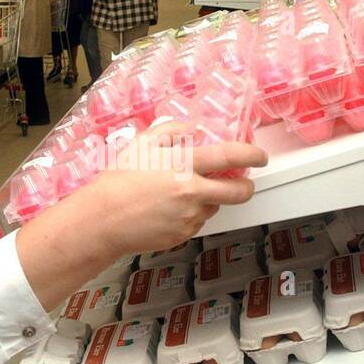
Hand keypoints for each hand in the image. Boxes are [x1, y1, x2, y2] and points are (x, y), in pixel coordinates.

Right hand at [88, 124, 266, 254]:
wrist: (103, 218)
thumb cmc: (119, 179)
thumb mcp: (142, 143)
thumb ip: (172, 131)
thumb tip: (194, 128)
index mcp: (183, 165)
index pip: (230, 157)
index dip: (252, 155)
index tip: (260, 156)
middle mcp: (192, 192)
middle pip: (238, 192)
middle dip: (247, 187)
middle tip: (243, 182)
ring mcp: (189, 217)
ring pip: (214, 207)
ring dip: (210, 199)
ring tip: (182, 193)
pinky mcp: (183, 235)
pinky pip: (196, 222)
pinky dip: (191, 214)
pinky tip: (169, 208)